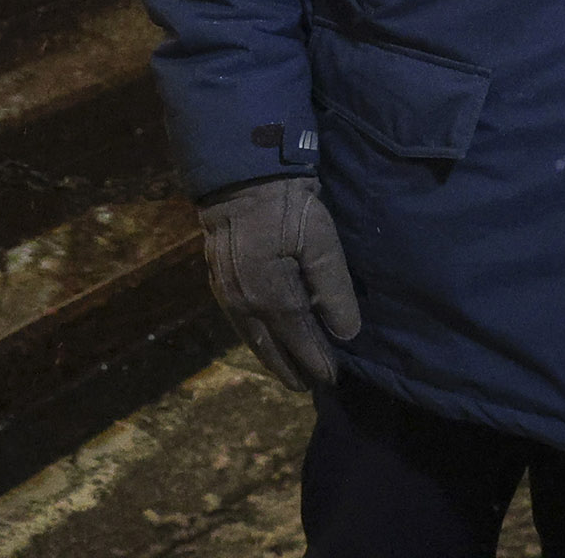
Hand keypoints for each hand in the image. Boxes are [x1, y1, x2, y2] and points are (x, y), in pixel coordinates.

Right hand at [198, 177, 360, 390]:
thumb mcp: (320, 241)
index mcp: (272, 298)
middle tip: (308, 388)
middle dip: (291, 369)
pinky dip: (254, 338)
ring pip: (251, 338)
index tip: (332, 380)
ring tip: (287, 372)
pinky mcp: (218, 280)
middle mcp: (245, 304)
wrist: (238, 176)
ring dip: (270, 357)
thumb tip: (346, 334)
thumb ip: (334, 289)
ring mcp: (227, 294)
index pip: (299, 341)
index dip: (316, 362)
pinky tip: (262, 338)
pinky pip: (238, 322)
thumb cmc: (285, 207)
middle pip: (270, 348)